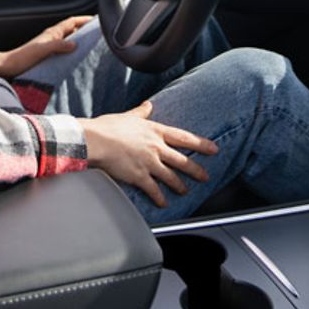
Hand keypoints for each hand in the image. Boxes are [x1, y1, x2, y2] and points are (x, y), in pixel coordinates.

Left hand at [0, 15, 92, 78]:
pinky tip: (75, 57)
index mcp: (52, 33)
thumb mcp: (42, 50)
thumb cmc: (22, 58)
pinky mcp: (46, 55)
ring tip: (90, 44)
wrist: (8, 66)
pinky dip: (72, 49)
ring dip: (79, 39)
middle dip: (84, 28)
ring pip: (68, 38)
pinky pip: (64, 48)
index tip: (96, 19)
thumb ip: (58, 45)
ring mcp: (49, 46)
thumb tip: (75, 44)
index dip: (83, 19)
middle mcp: (51, 37)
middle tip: (97, 32)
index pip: (71, 22)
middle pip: (71, 29)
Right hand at [78, 100, 219, 207]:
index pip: (184, 138)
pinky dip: (160, 198)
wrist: (94, 140)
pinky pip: (153, 190)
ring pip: (171, 177)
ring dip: (179, 185)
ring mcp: (149, 163)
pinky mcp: (139, 176)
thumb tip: (148, 105)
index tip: (213, 148)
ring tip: (185, 191)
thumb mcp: (128, 116)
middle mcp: (156, 147)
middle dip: (196, 170)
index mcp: (155, 131)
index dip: (201, 144)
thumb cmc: (108, 126)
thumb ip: (141, 112)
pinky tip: (164, 203)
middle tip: (206, 176)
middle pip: (182, 160)